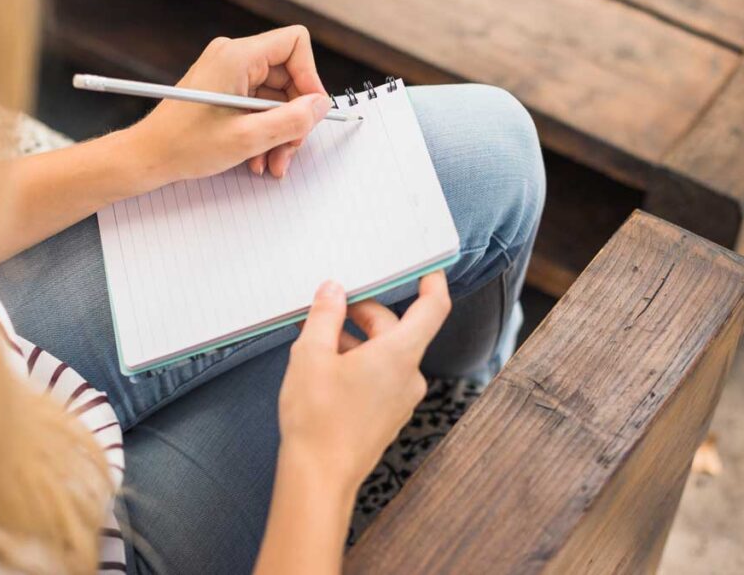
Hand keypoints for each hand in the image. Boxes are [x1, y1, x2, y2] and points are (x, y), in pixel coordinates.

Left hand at [132, 26, 330, 184]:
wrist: (147, 157)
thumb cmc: (184, 145)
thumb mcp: (247, 138)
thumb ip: (291, 120)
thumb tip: (321, 105)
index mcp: (237, 56)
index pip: (294, 44)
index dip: (310, 77)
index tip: (310, 111)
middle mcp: (233, 57)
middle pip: (288, 76)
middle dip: (294, 116)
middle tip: (290, 150)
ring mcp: (228, 74)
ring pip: (275, 96)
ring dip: (280, 131)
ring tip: (272, 163)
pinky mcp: (224, 90)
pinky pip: (258, 106)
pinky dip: (263, 131)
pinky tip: (257, 158)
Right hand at [277, 272, 451, 495]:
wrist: (318, 477)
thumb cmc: (317, 417)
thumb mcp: (311, 354)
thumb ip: (324, 315)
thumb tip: (333, 290)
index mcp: (400, 355)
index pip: (432, 307)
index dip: (432, 282)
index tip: (427, 266)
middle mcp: (409, 376)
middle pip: (397, 328)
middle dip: (363, 313)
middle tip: (329, 305)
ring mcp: (400, 399)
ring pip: (384, 353)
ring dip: (355, 339)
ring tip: (315, 340)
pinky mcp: (387, 416)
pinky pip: (380, 376)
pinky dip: (358, 363)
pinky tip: (325, 367)